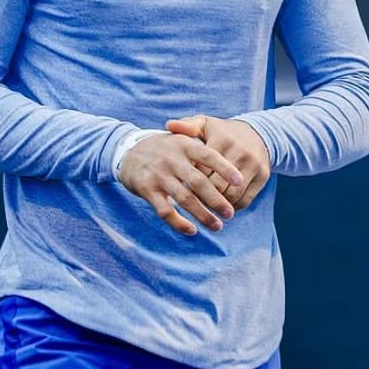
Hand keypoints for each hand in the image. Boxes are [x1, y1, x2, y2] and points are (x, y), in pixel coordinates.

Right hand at [118, 132, 244, 235]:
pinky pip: (165, 210)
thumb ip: (202, 146)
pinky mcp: (146, 190)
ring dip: (202, 215)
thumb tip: (228, 161)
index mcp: (185, 145)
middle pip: (199, 182)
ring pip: (184, 199)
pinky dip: (178, 223)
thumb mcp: (181, 138)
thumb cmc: (164, 148)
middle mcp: (172, 160)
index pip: (209, 156)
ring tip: (217, 226)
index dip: (225, 169)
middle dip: (217, 200)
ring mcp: (159, 175)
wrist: (128, 151)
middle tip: (230, 214)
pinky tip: (192, 230)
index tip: (240, 182)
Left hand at [166, 115, 272, 208]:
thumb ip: (187, 126)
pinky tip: (222, 207)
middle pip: (217, 185)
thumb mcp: (205, 124)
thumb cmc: (223, 132)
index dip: (190, 181)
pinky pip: (246, 199)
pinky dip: (233, 207)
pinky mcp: (263, 175)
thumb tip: (169, 125)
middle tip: (190, 203)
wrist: (258, 133)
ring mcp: (253, 165)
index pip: (202, 168)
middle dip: (202, 197)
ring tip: (205, 209)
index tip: (181, 187)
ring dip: (217, 205)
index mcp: (222, 140)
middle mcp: (240, 152)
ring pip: (231, 195)